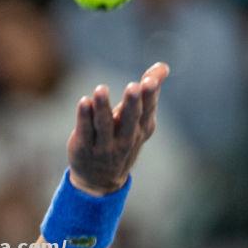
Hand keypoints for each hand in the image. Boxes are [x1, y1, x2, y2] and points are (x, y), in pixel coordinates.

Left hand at [66, 62, 169, 194]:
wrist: (100, 181)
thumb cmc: (123, 140)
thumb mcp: (139, 120)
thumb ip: (149, 93)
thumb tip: (163, 67)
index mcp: (140, 129)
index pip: (146, 111)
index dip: (149, 96)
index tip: (150, 80)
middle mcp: (125, 139)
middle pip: (129, 120)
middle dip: (131, 104)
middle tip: (133, 87)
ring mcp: (104, 146)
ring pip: (104, 125)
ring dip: (103, 107)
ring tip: (100, 90)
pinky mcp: (84, 147)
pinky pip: (85, 131)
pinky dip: (84, 117)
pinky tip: (84, 102)